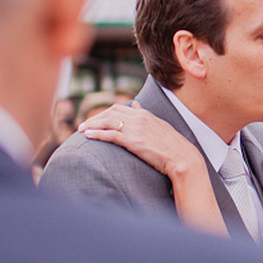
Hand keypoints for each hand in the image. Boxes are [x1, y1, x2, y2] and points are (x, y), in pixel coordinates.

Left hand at [81, 102, 201, 177]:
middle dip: (95, 117)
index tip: (96, 119)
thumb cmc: (172, 145)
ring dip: (91, 125)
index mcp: (145, 114)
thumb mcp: (159, 125)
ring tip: (80, 130)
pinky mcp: (134, 141)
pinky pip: (110, 135)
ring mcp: (136, 129)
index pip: (119, 107)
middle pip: (110, 111)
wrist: (182, 157)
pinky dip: (97, 134)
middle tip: (84, 124)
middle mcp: (139, 118)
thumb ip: (145, 115)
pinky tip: (88, 135)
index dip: (104, 112)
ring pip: (107, 121)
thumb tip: (135, 104)